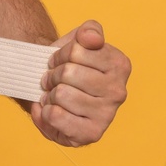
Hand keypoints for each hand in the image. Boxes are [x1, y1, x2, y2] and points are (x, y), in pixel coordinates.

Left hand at [30, 19, 129, 146]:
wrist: (57, 94)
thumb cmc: (69, 66)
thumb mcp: (79, 40)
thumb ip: (89, 30)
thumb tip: (92, 38)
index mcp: (120, 64)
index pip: (76, 50)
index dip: (60, 55)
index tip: (62, 61)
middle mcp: (119, 91)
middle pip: (68, 73)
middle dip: (52, 75)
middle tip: (54, 80)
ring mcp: (107, 115)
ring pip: (61, 94)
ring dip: (49, 94)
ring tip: (54, 96)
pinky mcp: (92, 134)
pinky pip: (56, 116)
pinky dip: (45, 112)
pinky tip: (53, 111)